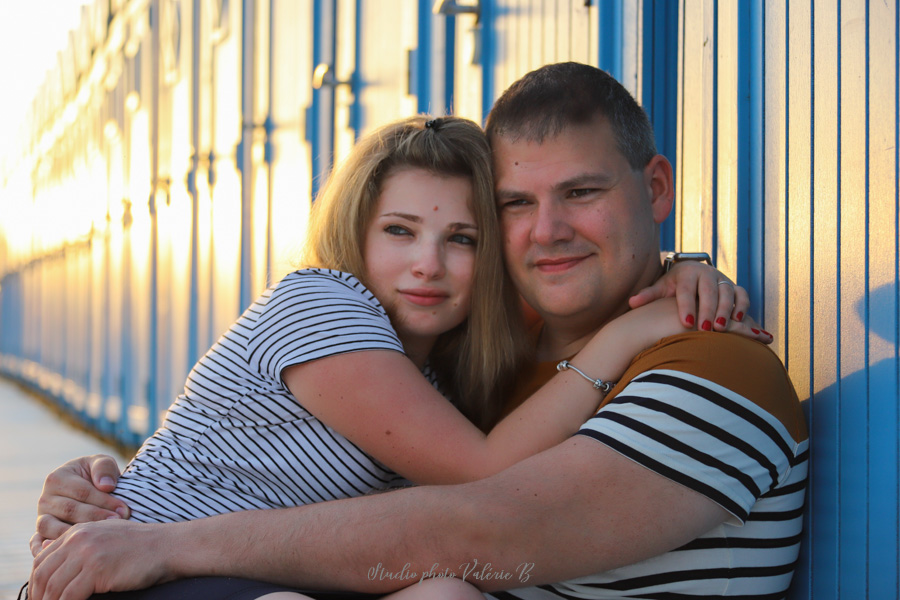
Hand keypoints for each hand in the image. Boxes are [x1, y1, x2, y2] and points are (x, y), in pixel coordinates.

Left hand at [29, 519, 170, 599]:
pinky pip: (70, 596)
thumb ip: (78, 543)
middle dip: (39, 597)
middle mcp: (79, 539)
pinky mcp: (97, 569)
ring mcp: (87, 553)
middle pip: (43, 574)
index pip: (42, 559)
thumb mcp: (106, 536)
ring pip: (54, 587)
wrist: (169, 546)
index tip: (39, 598)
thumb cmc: (141, 546)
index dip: (36, 583)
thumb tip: (43, 550)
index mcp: (78, 531)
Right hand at [31, 455, 127, 556]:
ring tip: (100, 536)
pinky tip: (69, 553)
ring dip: (77, 534)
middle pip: (70, 510)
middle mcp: (45, 499)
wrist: (89, 487)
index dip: (105, 501)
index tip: (124, 510)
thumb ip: (104, 468)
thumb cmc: (97, 475)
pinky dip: (47, 549)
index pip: (82, 492)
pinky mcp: (41, 535)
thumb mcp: (102, 463)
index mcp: (56, 478)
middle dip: (96, 517)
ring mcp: (42, 518)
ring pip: (54, 528)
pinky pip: (39, 544)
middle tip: (117, 523)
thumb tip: (106, 486)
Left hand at [629, 260, 770, 342]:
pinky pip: (742, 294)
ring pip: (727, 293)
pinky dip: (743, 306)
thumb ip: (648, 295)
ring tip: (721, 329)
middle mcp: (706, 273)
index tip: (685, 323)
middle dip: (708, 311)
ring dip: (726, 311)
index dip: (686, 306)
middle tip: (705, 330)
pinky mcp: (734, 286)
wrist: (692, 273)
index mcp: (686, 273)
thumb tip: (631, 302)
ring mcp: (722, 279)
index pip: (686, 290)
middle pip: (709, 292)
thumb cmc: (673, 286)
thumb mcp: (661, 288)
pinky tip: (739, 322)